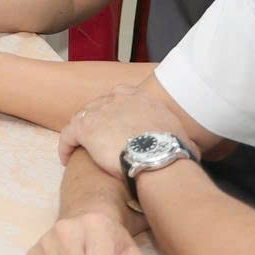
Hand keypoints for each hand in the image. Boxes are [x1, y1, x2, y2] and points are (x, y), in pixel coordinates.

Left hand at [58, 83, 193, 179]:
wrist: (158, 156)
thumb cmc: (173, 151)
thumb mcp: (181, 135)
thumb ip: (179, 136)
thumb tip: (189, 148)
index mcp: (140, 96)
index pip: (120, 98)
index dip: (115, 113)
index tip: (115, 127)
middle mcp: (117, 97)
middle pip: (99, 107)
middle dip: (96, 123)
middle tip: (96, 141)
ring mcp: (99, 111)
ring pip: (82, 119)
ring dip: (80, 134)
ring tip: (79, 150)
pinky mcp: (85, 127)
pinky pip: (68, 134)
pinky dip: (65, 146)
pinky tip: (65, 158)